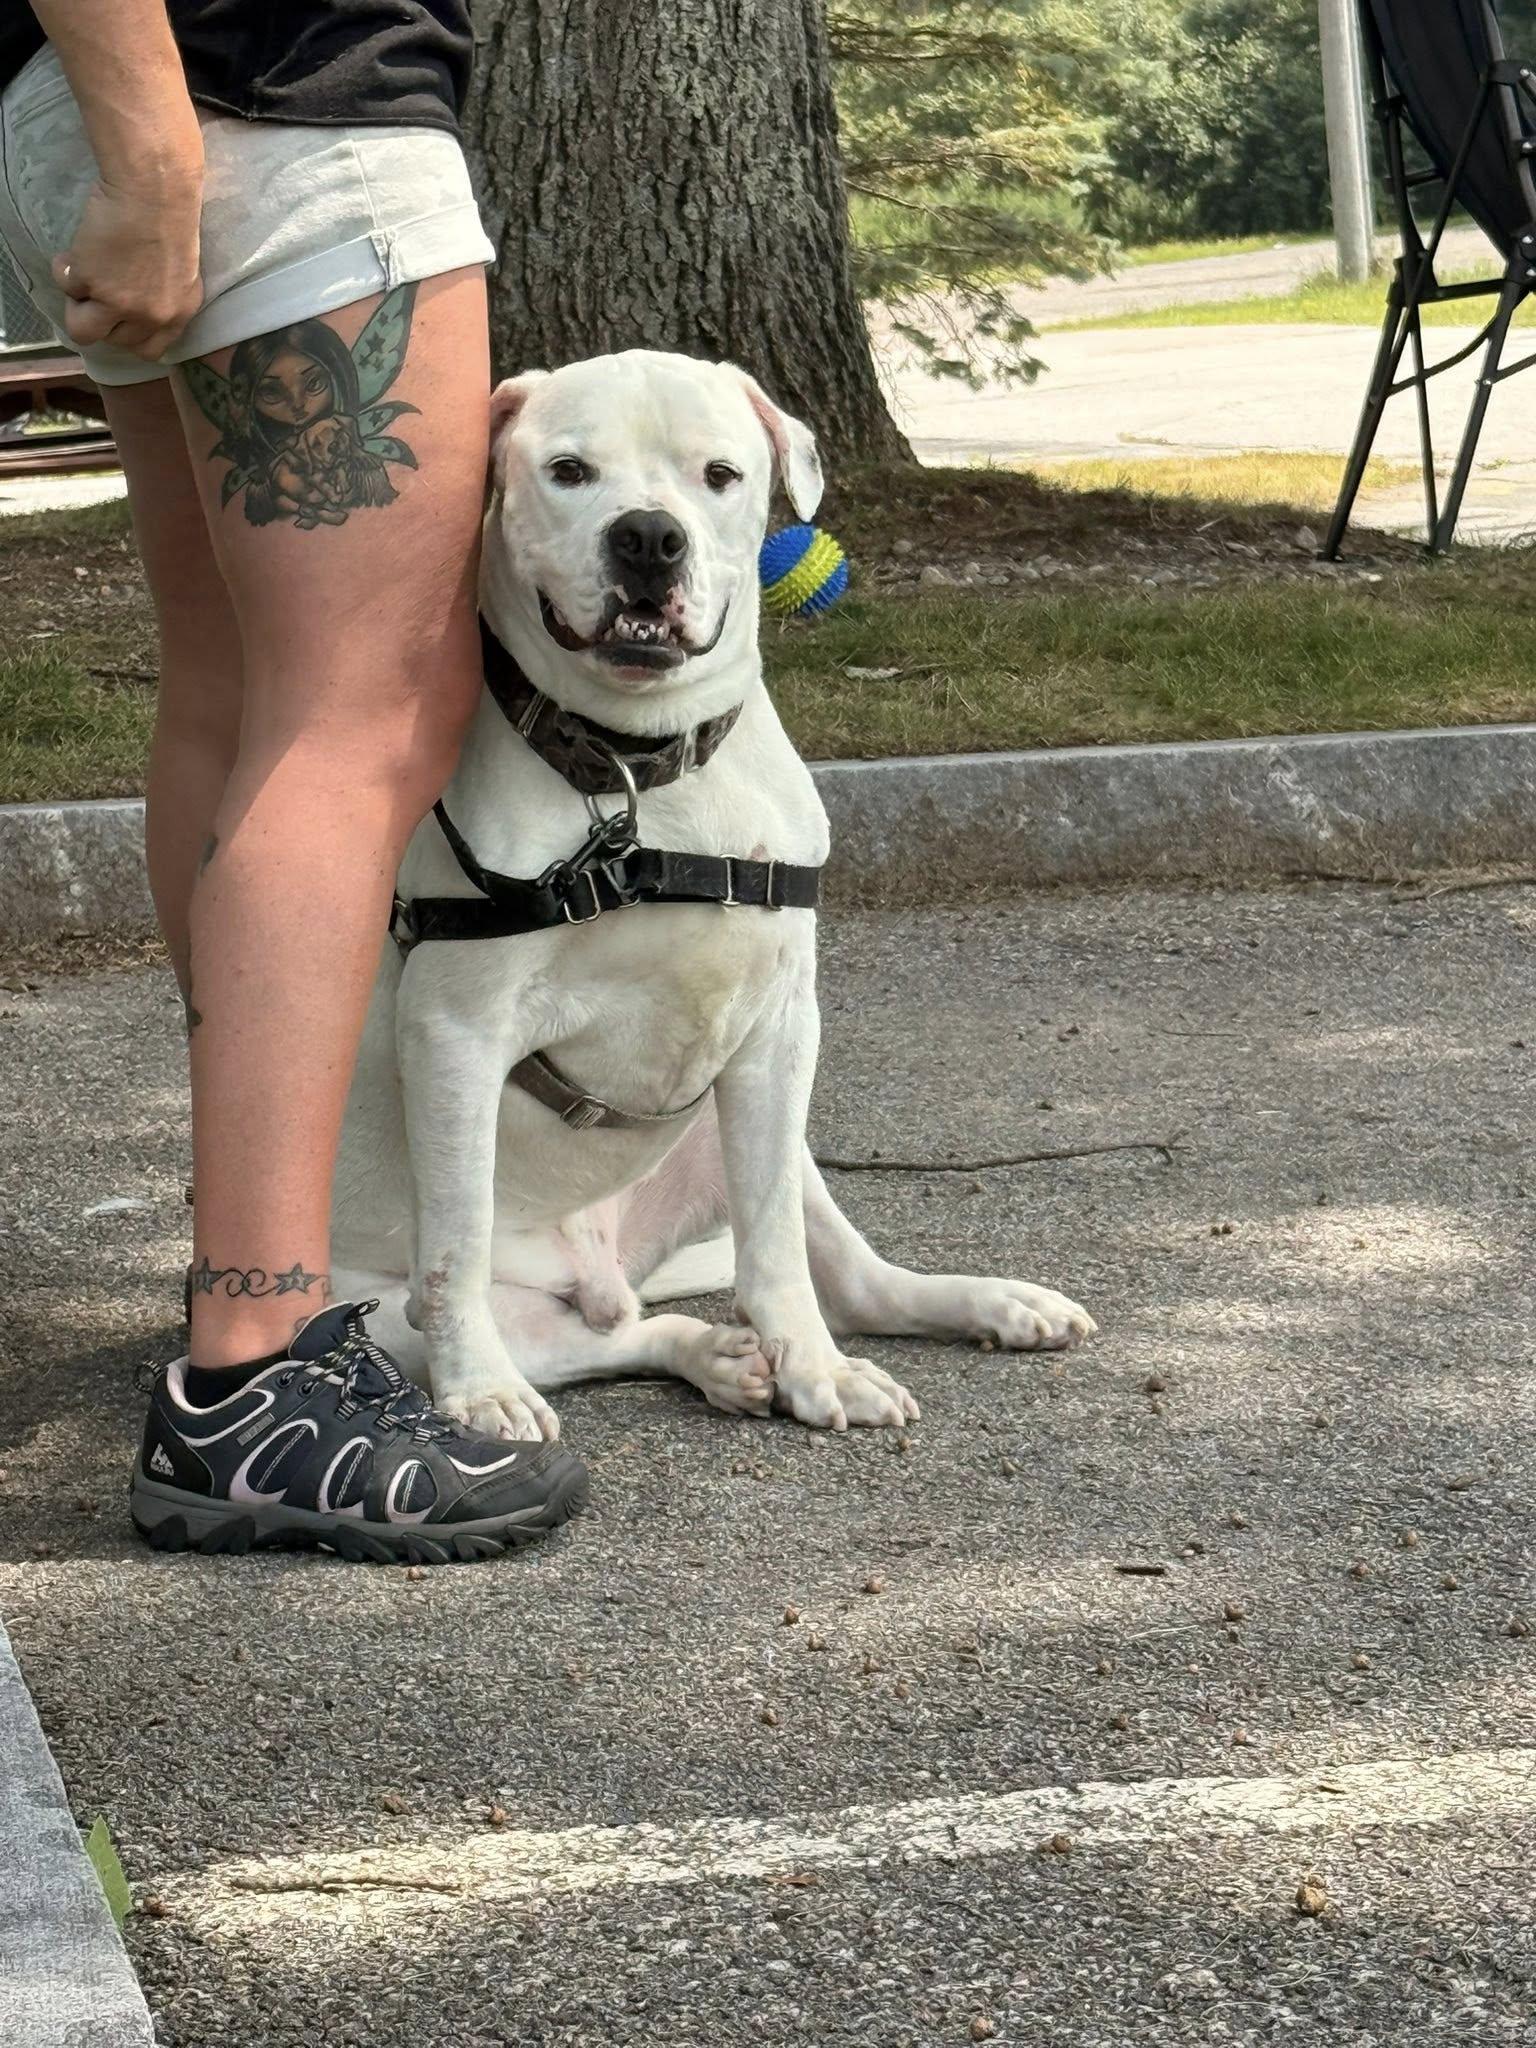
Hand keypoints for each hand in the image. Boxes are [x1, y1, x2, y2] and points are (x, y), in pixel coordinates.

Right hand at [52, 164, 202, 360]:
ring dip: (77, 307)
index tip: (120, 317)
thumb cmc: (170, 218)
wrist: (154, 190)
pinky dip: (65, 267)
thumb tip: (138, 312)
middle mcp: (151, 315)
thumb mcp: (182, 272)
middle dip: (102, 317)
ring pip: (83, 331)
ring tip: (82, 279)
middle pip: (114, 342)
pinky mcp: (90, 281)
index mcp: (178, 314)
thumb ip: (165, 299)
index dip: (129, 335)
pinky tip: (78, 249)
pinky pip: (65, 285)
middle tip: (100, 287)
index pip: (149, 350)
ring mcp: (120, 303)